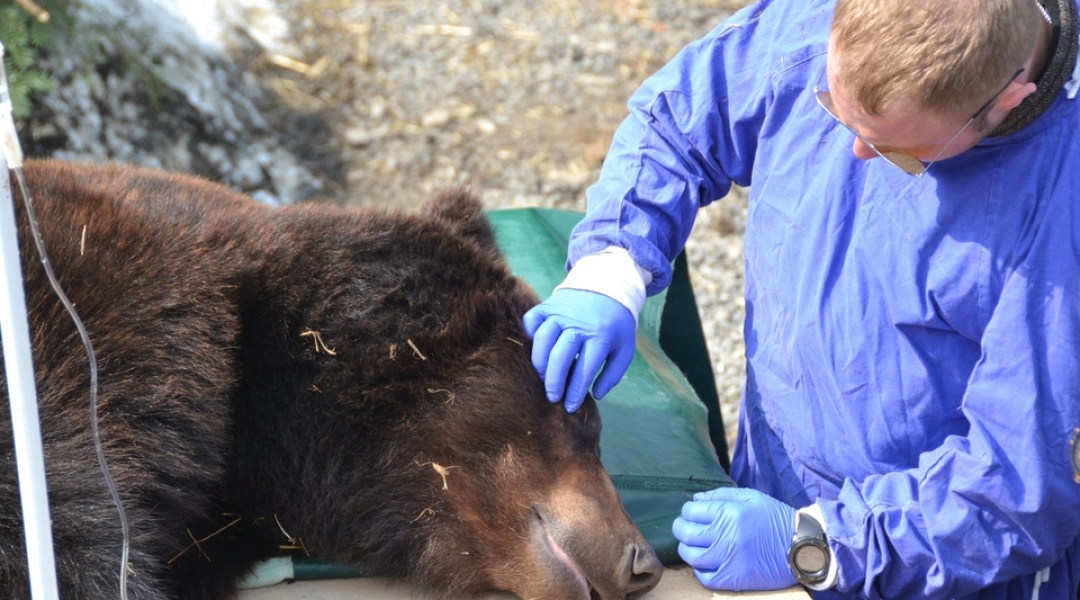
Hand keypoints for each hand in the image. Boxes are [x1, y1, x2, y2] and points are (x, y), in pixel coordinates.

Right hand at [522, 289, 635, 411]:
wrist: (607, 288)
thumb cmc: (615, 325)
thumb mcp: (624, 349)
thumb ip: (613, 374)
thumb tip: (596, 395)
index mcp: (600, 337)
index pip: (584, 369)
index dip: (575, 390)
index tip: (570, 406)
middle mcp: (578, 325)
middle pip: (560, 356)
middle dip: (554, 381)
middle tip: (553, 398)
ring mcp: (560, 313)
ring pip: (542, 340)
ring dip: (540, 363)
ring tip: (542, 377)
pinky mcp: (547, 306)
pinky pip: (530, 321)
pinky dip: (528, 337)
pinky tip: (534, 351)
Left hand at [672, 487, 796, 590]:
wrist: (799, 546)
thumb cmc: (774, 518)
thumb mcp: (750, 497)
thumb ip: (721, 495)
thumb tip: (695, 499)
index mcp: (730, 513)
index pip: (691, 511)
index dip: (687, 511)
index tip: (692, 513)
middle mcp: (727, 536)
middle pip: (686, 533)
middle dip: (680, 527)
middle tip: (685, 527)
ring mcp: (729, 559)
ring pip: (691, 556)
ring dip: (686, 549)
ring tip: (693, 544)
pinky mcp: (734, 578)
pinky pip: (704, 577)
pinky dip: (699, 570)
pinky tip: (705, 561)